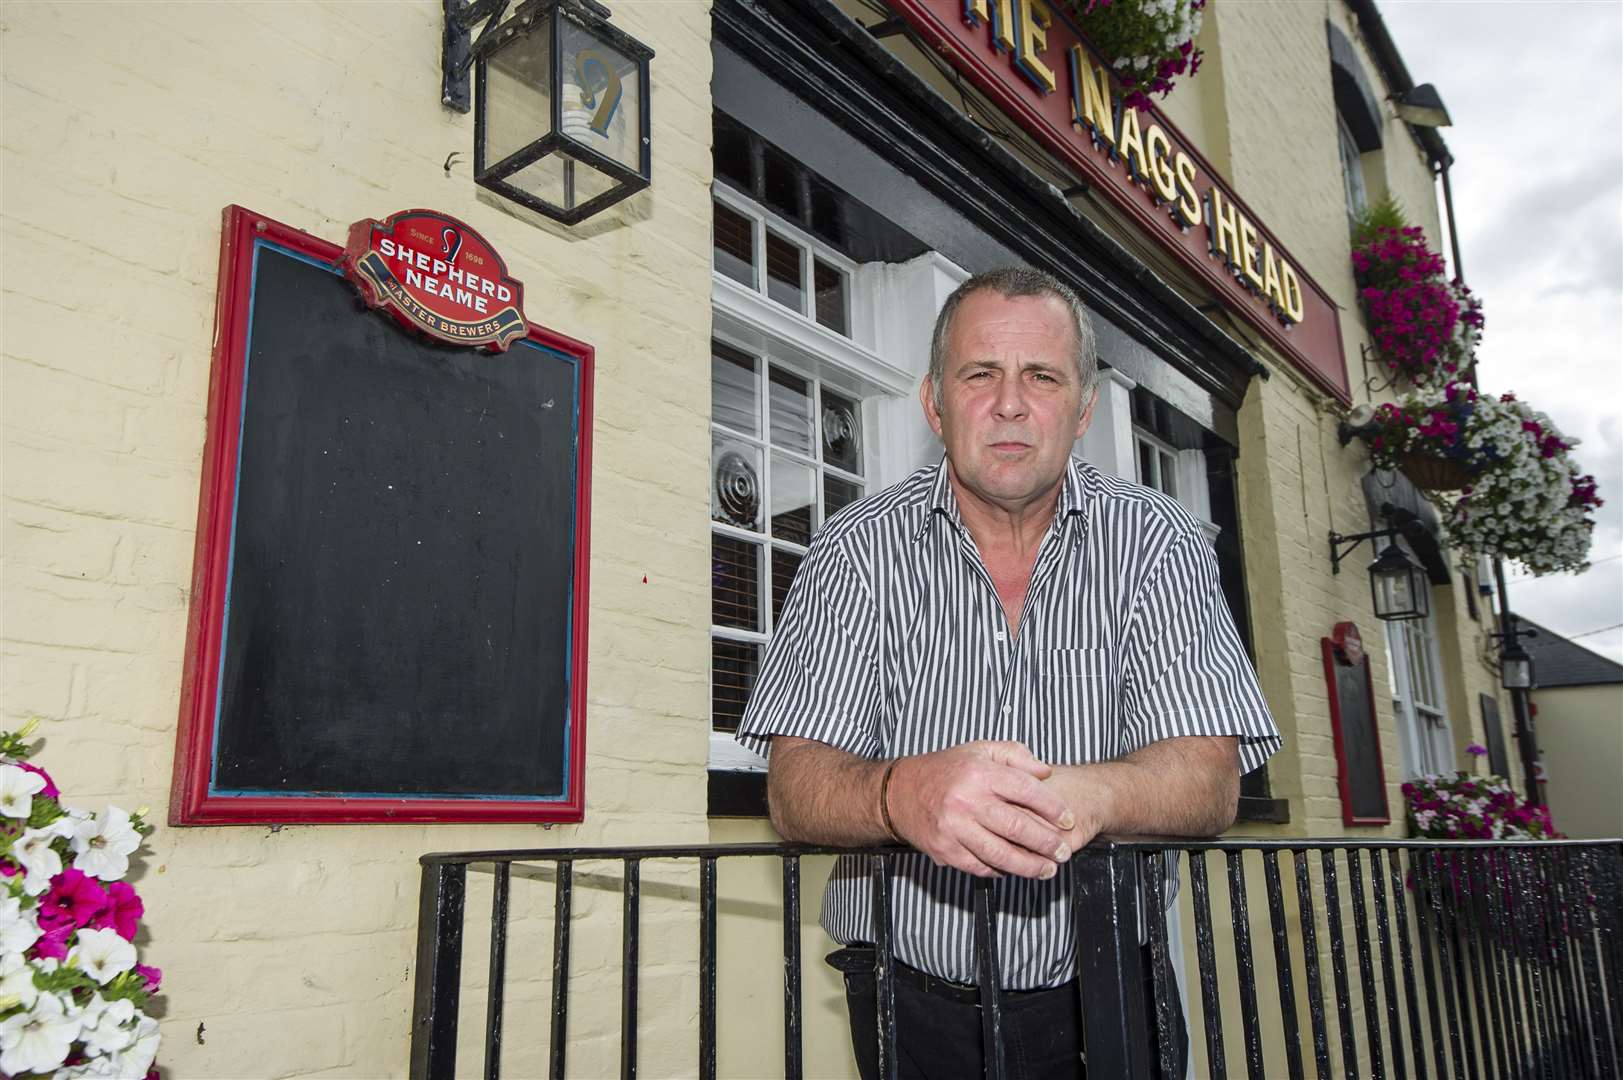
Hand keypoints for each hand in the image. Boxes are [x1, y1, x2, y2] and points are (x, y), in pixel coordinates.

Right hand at [886, 741, 1077, 878]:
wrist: (899, 792)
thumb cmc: (945, 770)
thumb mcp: (980, 750)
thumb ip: (1015, 756)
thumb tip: (1046, 772)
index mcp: (979, 773)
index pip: (1026, 790)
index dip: (1052, 807)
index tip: (1067, 819)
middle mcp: (967, 801)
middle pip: (1017, 826)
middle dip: (1046, 842)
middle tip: (1063, 851)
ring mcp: (954, 828)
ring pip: (1000, 853)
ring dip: (1029, 865)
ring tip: (1048, 869)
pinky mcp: (945, 849)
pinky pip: (979, 866)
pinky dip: (1000, 870)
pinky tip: (1014, 869)